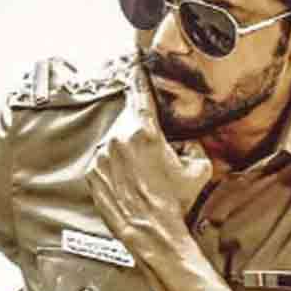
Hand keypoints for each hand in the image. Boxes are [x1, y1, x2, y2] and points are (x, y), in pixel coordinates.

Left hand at [87, 65, 211, 256]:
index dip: (138, 73)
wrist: (151, 232)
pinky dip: (116, 165)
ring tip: (143, 175)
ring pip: (117, 141)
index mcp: (144, 131)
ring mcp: (102, 156)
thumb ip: (190, 144)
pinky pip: (106, 159)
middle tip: (156, 156)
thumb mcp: (198, 167)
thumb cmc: (175, 201)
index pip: (139, 92)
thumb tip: (182, 142)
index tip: (133, 57)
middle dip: (142, 132)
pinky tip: (130, 182)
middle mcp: (118, 138)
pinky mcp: (92, 173)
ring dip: (128, 150)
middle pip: (130, 121)